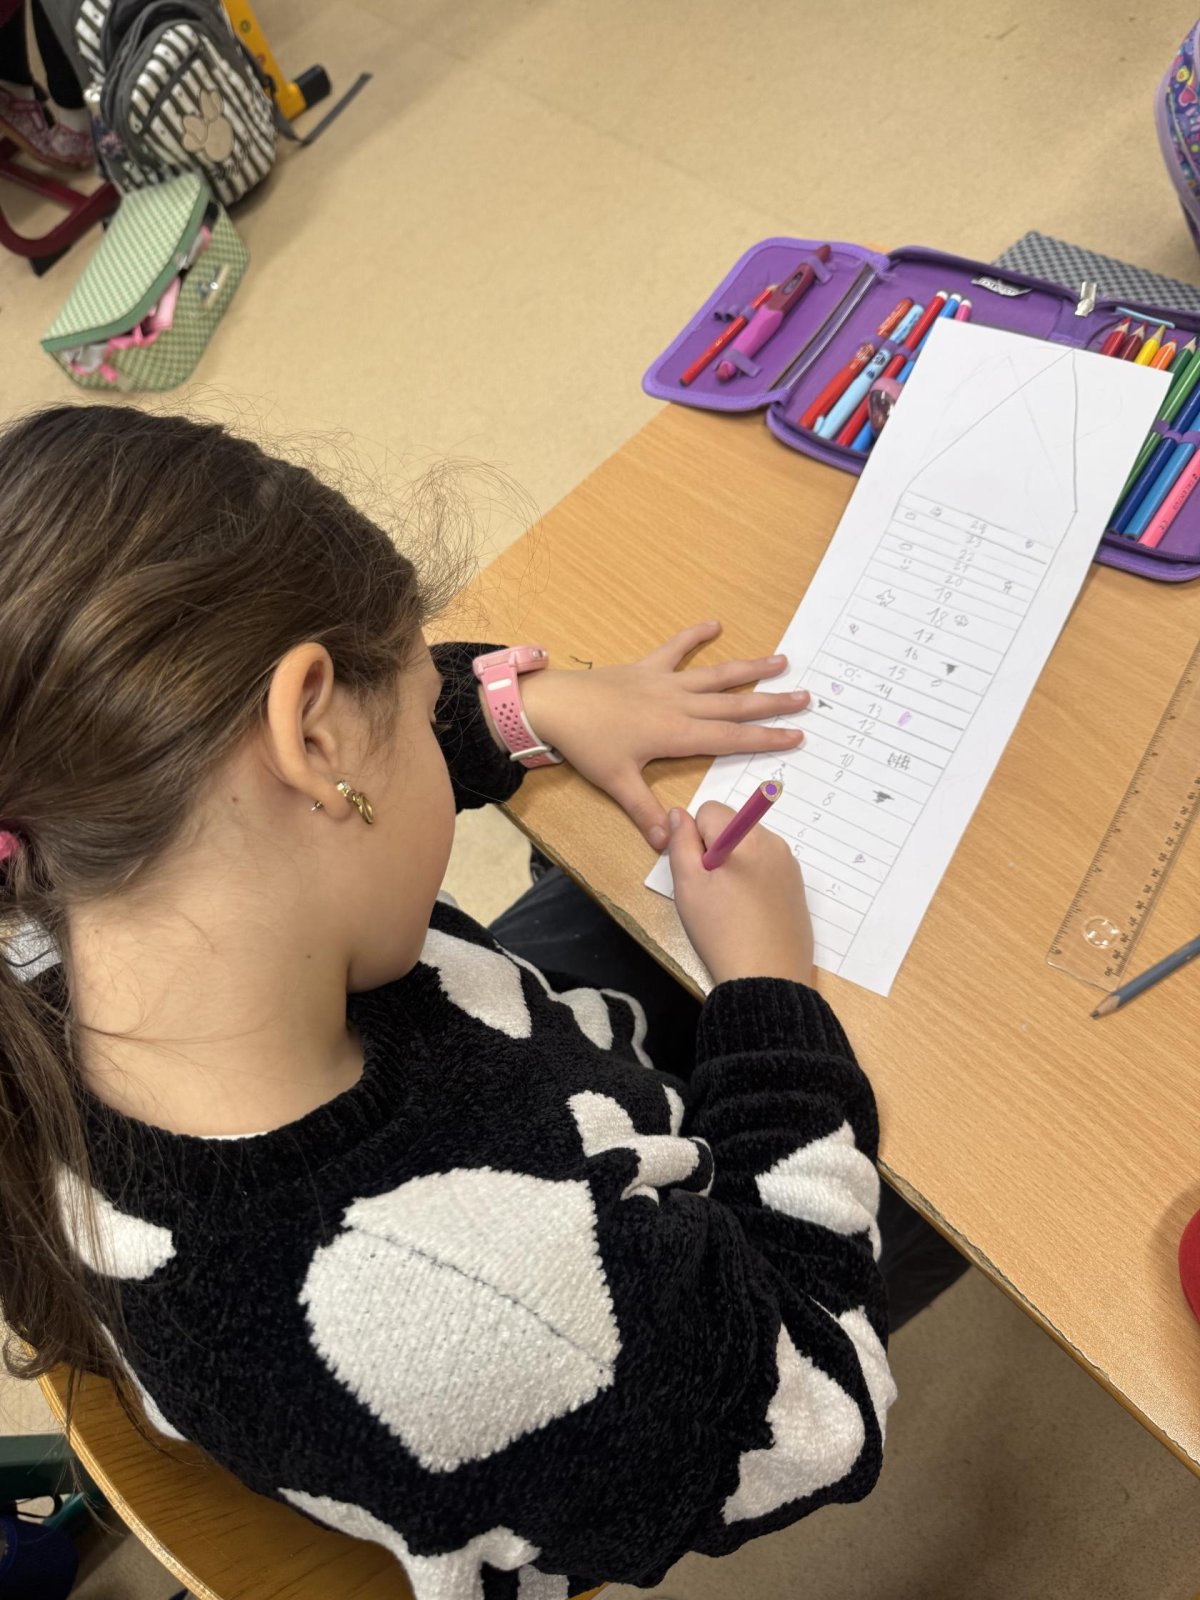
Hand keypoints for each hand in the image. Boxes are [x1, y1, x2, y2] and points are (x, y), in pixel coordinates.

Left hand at [516, 622, 808, 847]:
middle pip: (734, 705)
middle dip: (772, 703)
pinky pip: (676, 648)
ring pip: (716, 675)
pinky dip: (694, 635)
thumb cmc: (586, 745)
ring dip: (749, 668)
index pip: (731, 739)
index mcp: (677, 734)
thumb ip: (645, 813)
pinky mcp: (647, 668)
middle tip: (805, 698)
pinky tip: (715, 623)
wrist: (556, 705)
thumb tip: (669, 845)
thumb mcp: (617, 783)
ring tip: (782, 661)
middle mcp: (679, 704)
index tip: (797, 735)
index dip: (766, 739)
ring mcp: (665, 682)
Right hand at [667, 802, 813, 985]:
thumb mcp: (688, 887)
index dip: (695, 839)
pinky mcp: (798, 889)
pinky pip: (767, 869)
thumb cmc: (721, 932)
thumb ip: (681, 843)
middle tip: (711, 893)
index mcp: (747, 837)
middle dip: (717, 850)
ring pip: (750, 849)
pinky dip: (753, 881)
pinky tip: (749, 915)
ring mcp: (790, 867)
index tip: (698, 873)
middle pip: (733, 827)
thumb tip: (680, 814)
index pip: (710, 811)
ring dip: (735, 865)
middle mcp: (775, 844)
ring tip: (730, 907)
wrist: (768, 979)